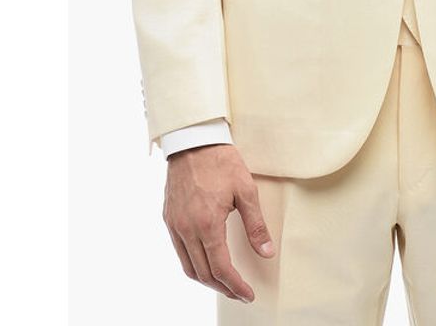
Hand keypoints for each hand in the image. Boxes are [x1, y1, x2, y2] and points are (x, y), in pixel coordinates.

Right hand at [163, 143, 274, 302]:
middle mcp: (187, 229)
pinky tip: (205, 261)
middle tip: (239, 292)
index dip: (235, 286)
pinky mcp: (169, 218)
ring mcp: (175, 225)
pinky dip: (193, 264)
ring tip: (224, 282)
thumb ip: (256, 225)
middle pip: (203, 273)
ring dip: (206, 279)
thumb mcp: (246, 190)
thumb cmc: (221, 162)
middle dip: (223, 287)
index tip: (247, 294)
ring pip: (188, 266)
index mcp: (207, 224)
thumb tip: (266, 252)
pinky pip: (179, 251)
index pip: (221, 268)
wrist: (194, 141)